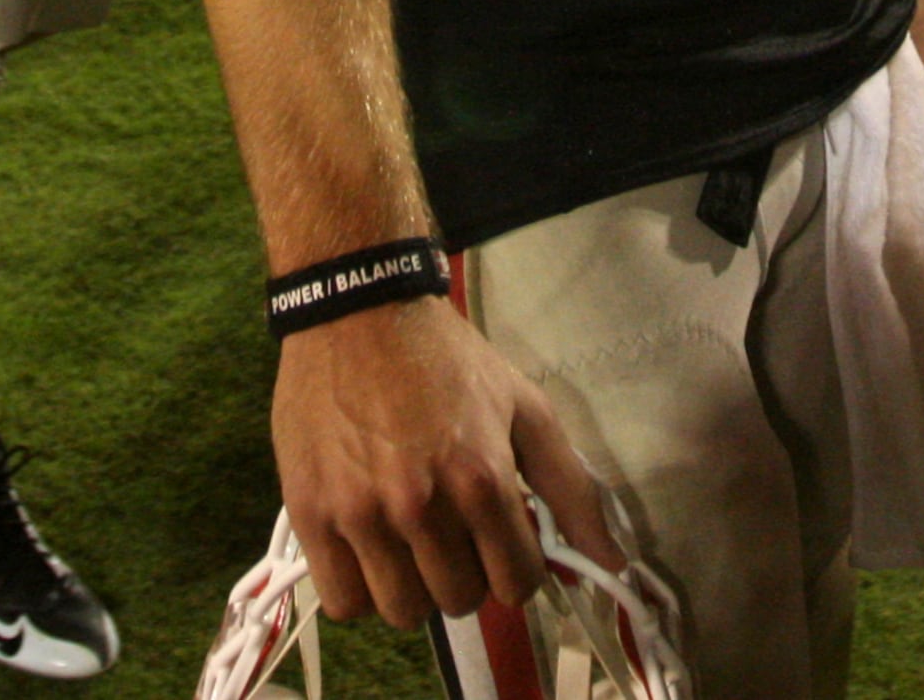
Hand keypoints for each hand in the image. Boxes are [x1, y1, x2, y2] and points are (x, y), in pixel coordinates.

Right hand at [271, 295, 621, 628]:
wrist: (360, 311)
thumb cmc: (446, 360)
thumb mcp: (524, 408)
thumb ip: (571, 488)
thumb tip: (613, 560)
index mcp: (482, 478)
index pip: (517, 584)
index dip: (516, 566)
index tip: (501, 541)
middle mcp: (422, 505)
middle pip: (461, 603)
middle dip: (467, 574)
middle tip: (454, 533)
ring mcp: (362, 514)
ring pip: (404, 612)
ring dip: (415, 586)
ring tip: (411, 541)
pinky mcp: (310, 515)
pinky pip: (345, 603)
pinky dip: (362, 589)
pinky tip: (371, 550)